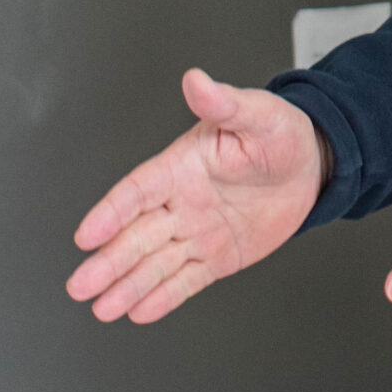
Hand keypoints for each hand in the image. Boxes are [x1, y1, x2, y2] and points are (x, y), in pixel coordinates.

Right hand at [66, 69, 322, 323]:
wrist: (310, 166)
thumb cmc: (278, 134)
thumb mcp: (257, 115)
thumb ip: (224, 103)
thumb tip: (197, 80)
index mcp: (181, 166)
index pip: (138, 191)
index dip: (110, 212)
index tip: (86, 235)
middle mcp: (181, 202)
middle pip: (137, 234)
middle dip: (108, 261)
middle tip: (81, 285)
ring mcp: (197, 231)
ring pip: (156, 262)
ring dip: (127, 285)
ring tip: (101, 308)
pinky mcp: (217, 256)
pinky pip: (187, 279)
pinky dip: (164, 296)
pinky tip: (139, 311)